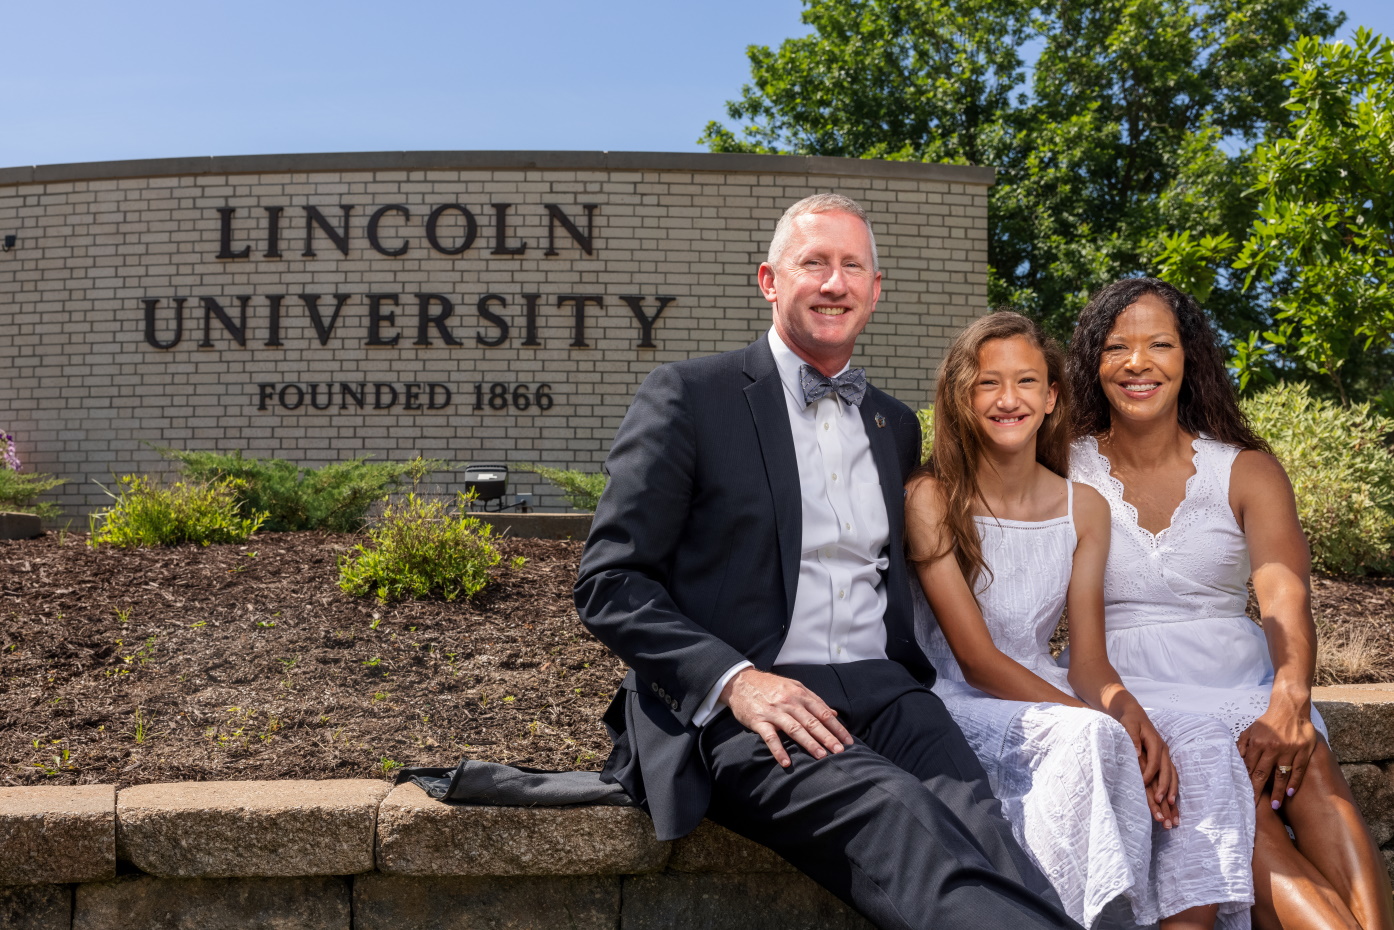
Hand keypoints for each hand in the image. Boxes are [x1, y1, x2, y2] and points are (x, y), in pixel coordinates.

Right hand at [720, 668, 853, 767]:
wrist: (740, 681)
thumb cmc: (770, 686)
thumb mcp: (794, 687)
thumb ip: (814, 700)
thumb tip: (834, 713)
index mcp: (800, 694)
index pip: (823, 713)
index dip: (837, 727)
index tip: (848, 741)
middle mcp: (789, 702)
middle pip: (812, 722)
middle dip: (827, 737)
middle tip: (840, 751)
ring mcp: (774, 711)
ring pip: (795, 729)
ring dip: (809, 743)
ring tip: (821, 756)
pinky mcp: (759, 720)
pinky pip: (770, 737)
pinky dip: (778, 750)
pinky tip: (786, 763)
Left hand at [1115, 702, 1178, 827]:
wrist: (1135, 714)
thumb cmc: (1130, 721)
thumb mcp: (1128, 725)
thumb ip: (1133, 738)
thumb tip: (1136, 752)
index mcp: (1156, 742)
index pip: (1154, 762)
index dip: (1150, 774)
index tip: (1143, 785)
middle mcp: (1164, 751)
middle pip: (1167, 772)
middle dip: (1165, 788)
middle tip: (1160, 803)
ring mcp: (1166, 756)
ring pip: (1172, 776)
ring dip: (1172, 792)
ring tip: (1171, 807)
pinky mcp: (1165, 761)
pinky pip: (1172, 777)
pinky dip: (1173, 789)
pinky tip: (1172, 803)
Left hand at [1237, 687, 1318, 808]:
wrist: (1290, 708)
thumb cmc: (1269, 722)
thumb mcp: (1251, 730)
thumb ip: (1243, 744)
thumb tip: (1237, 760)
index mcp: (1258, 743)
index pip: (1251, 767)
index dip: (1247, 781)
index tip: (1244, 794)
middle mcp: (1273, 747)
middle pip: (1264, 773)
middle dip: (1259, 791)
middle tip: (1257, 806)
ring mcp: (1289, 749)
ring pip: (1282, 774)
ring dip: (1278, 791)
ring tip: (1275, 805)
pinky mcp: (1303, 750)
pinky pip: (1298, 769)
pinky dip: (1295, 781)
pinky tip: (1291, 792)